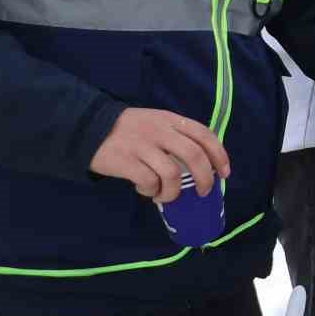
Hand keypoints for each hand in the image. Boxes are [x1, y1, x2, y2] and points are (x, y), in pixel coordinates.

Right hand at [89, 108, 229, 202]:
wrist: (89, 128)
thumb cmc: (129, 131)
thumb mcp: (156, 124)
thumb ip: (176, 137)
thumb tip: (200, 166)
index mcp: (171, 120)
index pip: (204, 134)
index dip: (219, 155)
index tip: (224, 173)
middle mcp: (160, 130)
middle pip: (194, 155)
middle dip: (204, 178)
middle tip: (202, 192)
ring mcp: (143, 145)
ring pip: (172, 174)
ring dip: (173, 192)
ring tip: (165, 195)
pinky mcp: (126, 161)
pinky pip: (149, 182)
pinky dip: (151, 191)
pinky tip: (146, 190)